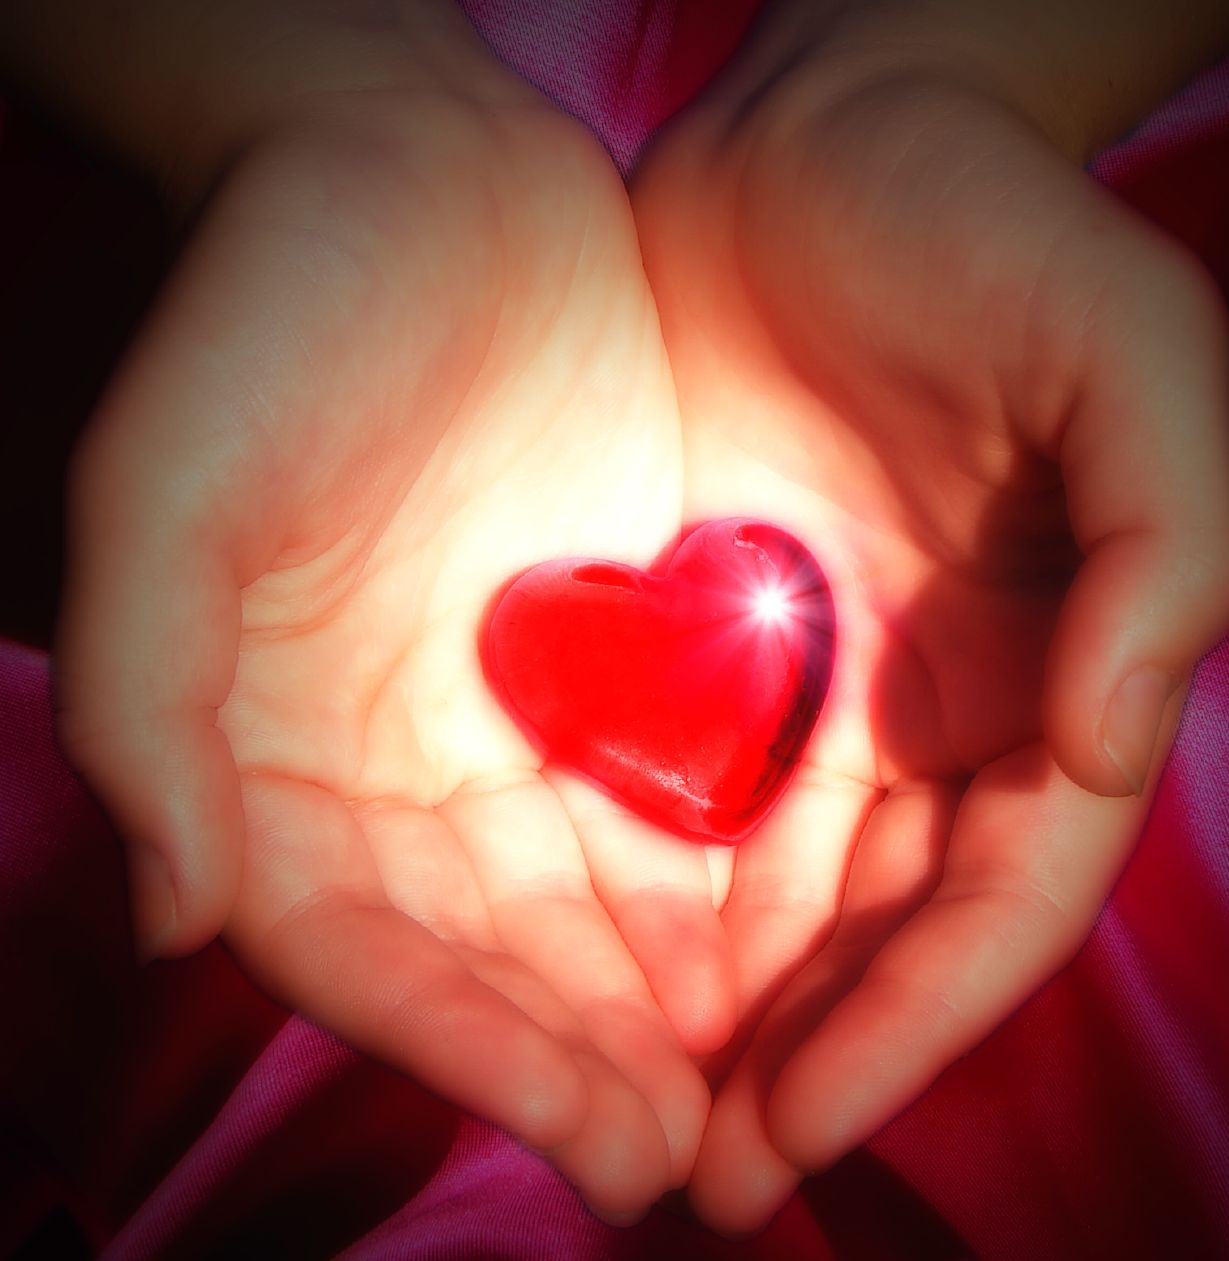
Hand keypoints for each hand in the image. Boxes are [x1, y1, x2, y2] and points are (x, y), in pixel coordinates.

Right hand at [52, 23, 728, 1220]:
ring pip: (589, 895)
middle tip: (706, 1156)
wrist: (414, 179)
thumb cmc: (274, 317)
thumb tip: (168, 914)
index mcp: (275, 752)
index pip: (366, 948)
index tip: (603, 1136)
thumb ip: (149, 695)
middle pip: (490, 951)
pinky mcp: (613, 644)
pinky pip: (670, 788)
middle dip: (591, 1058)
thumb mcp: (172, 485)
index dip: (472, 1053)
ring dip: (668, 1002)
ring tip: (767, 1089)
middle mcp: (395, 755)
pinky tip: (795, 941)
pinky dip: (722, 876)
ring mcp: (511, 705)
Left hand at [634, 2, 1228, 1230]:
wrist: (819, 140)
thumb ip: (1163, 536)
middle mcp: (928, 703)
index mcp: (1040, 670)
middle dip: (803, 1060)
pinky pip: (665, 785)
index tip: (804, 1129)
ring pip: (767, 890)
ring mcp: (808, 675)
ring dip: (710, 1014)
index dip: (914, 1023)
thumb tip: (1115, 737)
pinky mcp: (697, 625)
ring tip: (624, 1120)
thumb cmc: (986, 225)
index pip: (994, 894)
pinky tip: (563, 961)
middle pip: (874, 929)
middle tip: (691, 1181)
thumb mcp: (1125, 343)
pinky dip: (630, 888)